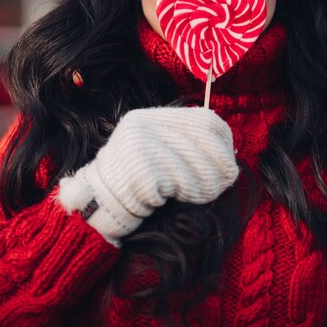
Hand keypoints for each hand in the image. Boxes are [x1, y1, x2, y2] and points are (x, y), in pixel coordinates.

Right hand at [58, 107, 238, 242]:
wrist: (95, 207)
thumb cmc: (132, 185)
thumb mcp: (153, 153)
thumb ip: (181, 144)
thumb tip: (227, 151)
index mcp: (146, 118)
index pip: (202, 118)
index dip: (223, 139)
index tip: (230, 158)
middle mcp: (142, 126)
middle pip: (202, 138)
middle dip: (219, 163)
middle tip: (227, 181)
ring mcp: (139, 146)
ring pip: (193, 164)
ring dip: (204, 184)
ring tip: (203, 194)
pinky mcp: (140, 170)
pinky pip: (179, 183)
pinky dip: (186, 194)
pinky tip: (177, 200)